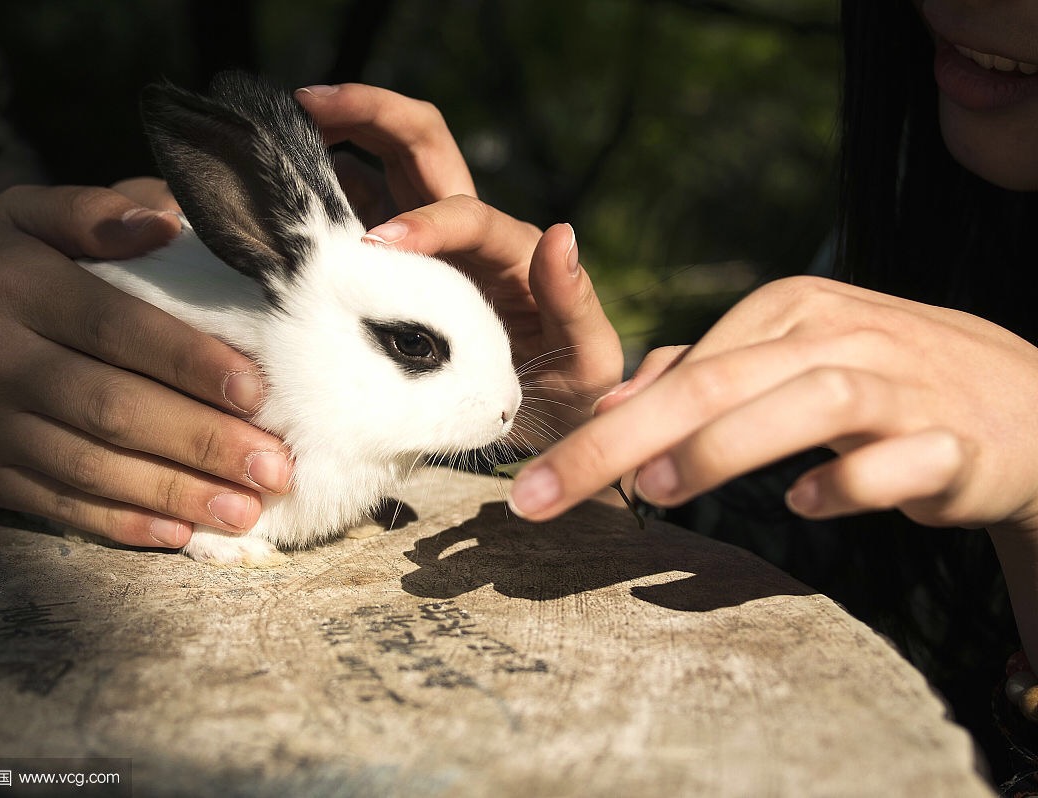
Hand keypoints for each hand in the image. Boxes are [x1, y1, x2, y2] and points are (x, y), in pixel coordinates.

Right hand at [0, 185, 291, 547]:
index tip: (257, 390)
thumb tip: (172, 218)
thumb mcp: (17, 215)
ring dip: (175, 492)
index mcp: (19, 288)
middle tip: (275, 465)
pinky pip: (58, 505)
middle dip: (201, 441)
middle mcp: (1, 360)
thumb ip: (92, 209)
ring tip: (246, 509)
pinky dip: (121, 523)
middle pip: (113, 407)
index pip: (117, 327)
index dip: (189, 361)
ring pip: (92, 467)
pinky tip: (178, 533)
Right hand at [296, 83, 622, 447]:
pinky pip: (361, 216)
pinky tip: (288, 197)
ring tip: (286, 134)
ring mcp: (430, 246)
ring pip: (383, 168)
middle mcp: (468, 233)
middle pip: (420, 145)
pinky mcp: (400, 268)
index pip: (464, 213)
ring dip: (338, 139)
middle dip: (372, 112)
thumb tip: (560, 234)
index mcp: (513, 248)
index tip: (379, 243)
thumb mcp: (589, 357)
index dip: (423, 221)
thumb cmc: (570, 394)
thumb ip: (574, 300)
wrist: (539, 426)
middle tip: (311, 102)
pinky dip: (325, 197)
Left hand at [508, 275, 1037, 534]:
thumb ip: (703, 373)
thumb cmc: (883, 383)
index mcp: (788, 311)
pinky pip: (898, 458)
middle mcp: (838, 334)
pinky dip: (848, 480)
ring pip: (806, 400)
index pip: (681, 367)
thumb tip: (612, 400)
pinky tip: (804, 505)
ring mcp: (901, 382)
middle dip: (619, 441)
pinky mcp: (954, 439)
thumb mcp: (788, 361)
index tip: (536, 481)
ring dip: (723, 446)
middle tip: (545, 497)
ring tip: (654, 491)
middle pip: (716, 380)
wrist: (1024, 403)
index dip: (601, 426)